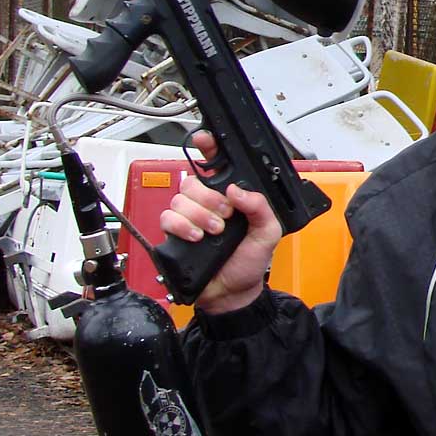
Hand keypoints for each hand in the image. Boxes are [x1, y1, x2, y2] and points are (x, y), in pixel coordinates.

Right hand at [159, 131, 282, 313]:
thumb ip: (260, 207)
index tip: (206, 141)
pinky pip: (167, 218)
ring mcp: (190, 218)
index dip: (208, 148)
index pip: (216, 164)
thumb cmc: (250, 262)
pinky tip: (197, 236)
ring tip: (214, 232)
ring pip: (180, 198)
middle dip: (209, 197)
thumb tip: (236, 191)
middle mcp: (208, 203)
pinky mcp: (176, 234)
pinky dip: (183, 226)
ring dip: (199, 215)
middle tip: (225, 215)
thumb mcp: (267, 232)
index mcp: (230, 197)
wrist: (233, 294)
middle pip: (193, 181)